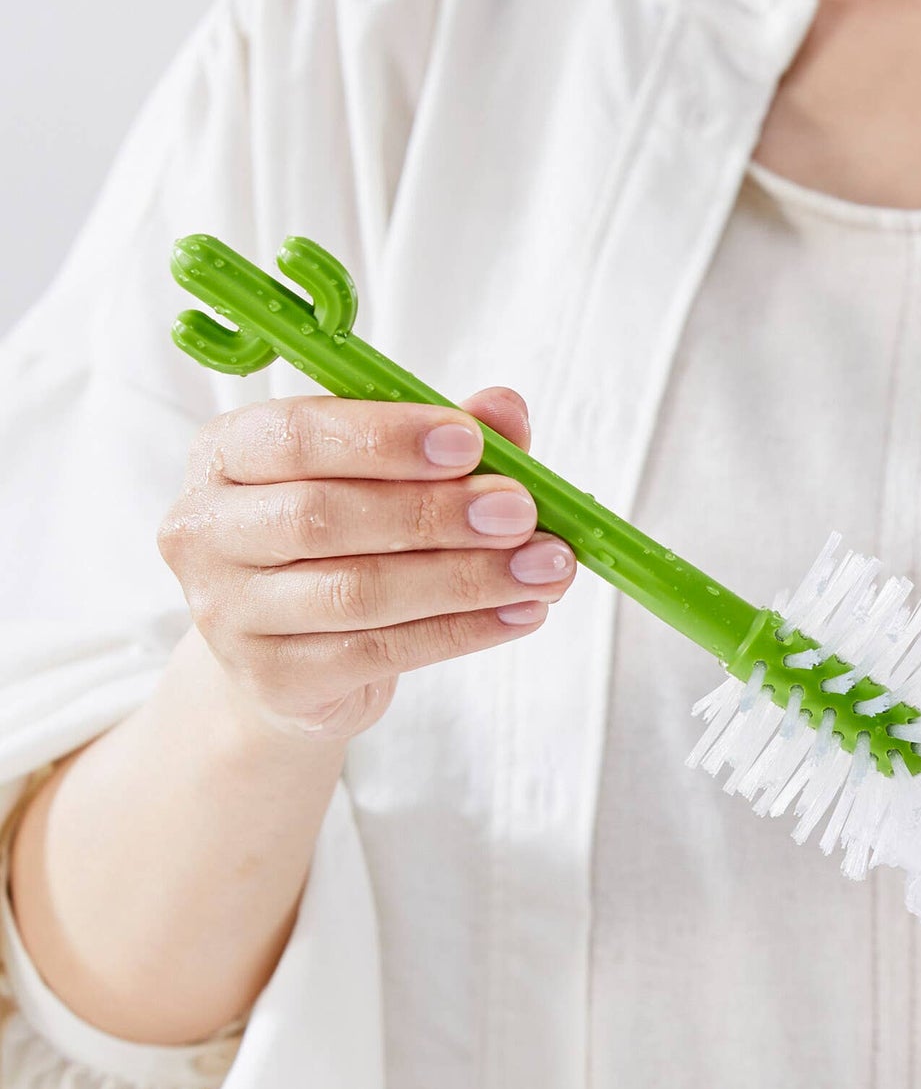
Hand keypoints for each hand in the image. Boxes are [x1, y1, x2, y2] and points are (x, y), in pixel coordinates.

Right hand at [158, 387, 574, 740]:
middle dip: (436, 513)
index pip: (297, 435)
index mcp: (227, 453)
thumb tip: (506, 408)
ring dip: (466, 578)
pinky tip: (521, 612)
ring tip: (545, 567)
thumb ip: (444, 437)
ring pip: (358, 592)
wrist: (294, 657)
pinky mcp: (273, 680)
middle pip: (325, 517)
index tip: (471, 443)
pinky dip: (463, 631)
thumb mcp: (387, 475)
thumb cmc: (344, 540)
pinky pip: (379, 652)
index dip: (386, 438)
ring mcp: (229, 614)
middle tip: (522, 512)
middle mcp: (207, 530)